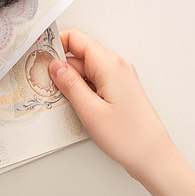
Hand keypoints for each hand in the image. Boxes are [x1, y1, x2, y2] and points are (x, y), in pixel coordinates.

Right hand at [48, 29, 194, 195]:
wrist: (154, 156)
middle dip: (60, 68)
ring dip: (70, 81)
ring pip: (85, 70)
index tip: (41, 57)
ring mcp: (119, 77)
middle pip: (79, 55)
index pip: (75, 38)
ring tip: (63, 100)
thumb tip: (55, 66)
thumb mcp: (89, 110)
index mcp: (109, 64)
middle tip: (46, 86)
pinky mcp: (119, 89)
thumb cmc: (128, 136)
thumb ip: (69, 83)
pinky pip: (94, 81)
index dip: (56, 44)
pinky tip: (76, 104)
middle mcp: (116, 66)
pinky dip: (81, 89)